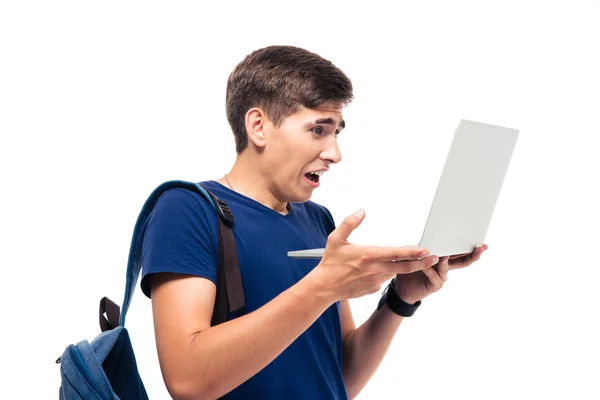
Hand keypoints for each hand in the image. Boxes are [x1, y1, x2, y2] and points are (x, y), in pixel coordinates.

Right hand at [309, 209, 438, 301]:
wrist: (324, 287)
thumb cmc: (330, 263)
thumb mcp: (336, 239)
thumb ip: (349, 223)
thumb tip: (361, 211)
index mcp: (368, 256)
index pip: (396, 254)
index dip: (413, 252)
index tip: (426, 250)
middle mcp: (375, 270)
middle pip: (404, 267)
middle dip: (421, 263)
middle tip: (434, 258)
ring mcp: (375, 281)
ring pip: (395, 272)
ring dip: (405, 267)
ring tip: (416, 260)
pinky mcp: (373, 289)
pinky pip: (384, 279)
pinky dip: (387, 273)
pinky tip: (382, 269)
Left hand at [392, 245, 488, 304]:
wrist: (402, 287)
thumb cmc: (410, 267)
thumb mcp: (416, 253)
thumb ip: (424, 247)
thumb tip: (430, 235)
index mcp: (444, 257)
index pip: (459, 250)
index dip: (469, 246)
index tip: (481, 241)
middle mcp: (445, 267)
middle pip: (462, 260)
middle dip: (472, 254)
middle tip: (481, 248)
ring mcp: (442, 276)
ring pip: (447, 267)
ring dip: (446, 260)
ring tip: (445, 255)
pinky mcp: (435, 285)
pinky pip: (434, 276)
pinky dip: (430, 270)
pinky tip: (425, 266)